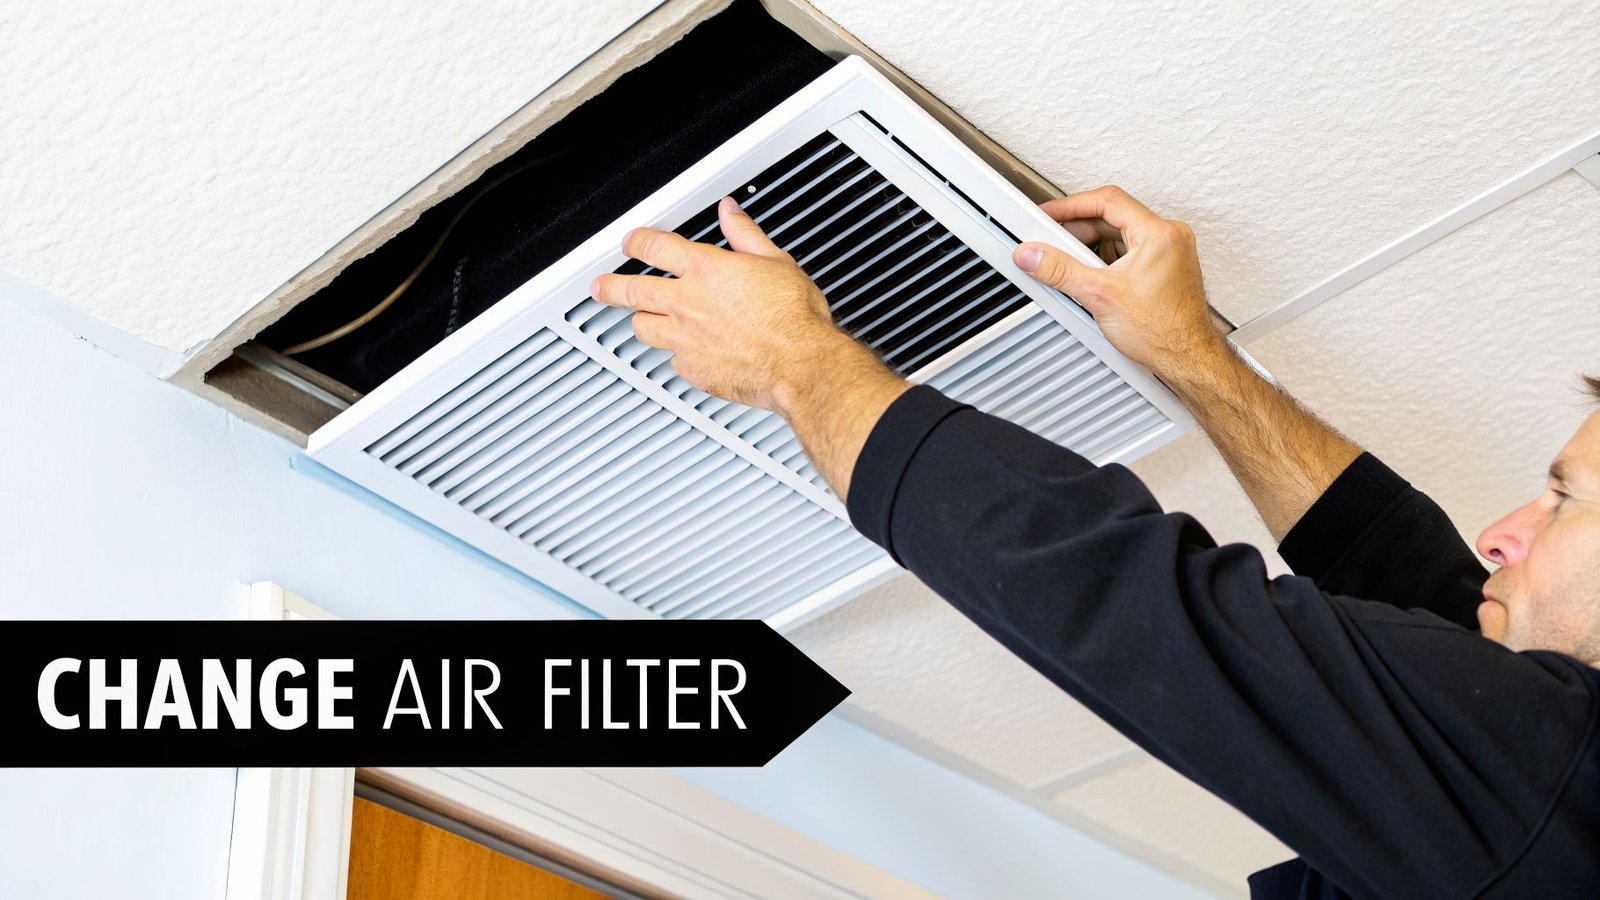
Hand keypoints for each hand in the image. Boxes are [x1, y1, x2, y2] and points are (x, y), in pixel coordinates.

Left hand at [592, 197, 856, 411]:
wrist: (800, 364)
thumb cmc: (793, 318)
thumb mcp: (775, 262)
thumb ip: (745, 235)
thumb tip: (731, 212)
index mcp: (705, 270)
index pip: (654, 247)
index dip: (636, 241)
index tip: (630, 243)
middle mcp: (687, 303)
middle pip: (631, 290)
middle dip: (610, 286)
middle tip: (600, 287)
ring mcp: (685, 338)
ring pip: (642, 328)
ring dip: (641, 321)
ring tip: (641, 320)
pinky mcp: (692, 369)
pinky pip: (673, 360)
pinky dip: (677, 354)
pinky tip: (687, 351)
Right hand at [1012, 186, 1225, 376]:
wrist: (1186, 358)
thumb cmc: (1163, 332)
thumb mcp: (1099, 296)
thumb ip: (1059, 271)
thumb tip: (1034, 255)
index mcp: (1159, 234)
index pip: (1108, 201)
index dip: (1071, 204)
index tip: (1049, 213)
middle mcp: (1169, 237)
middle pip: (1112, 217)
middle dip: (1078, 230)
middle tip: (1051, 241)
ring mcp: (1170, 252)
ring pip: (1119, 235)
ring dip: (1091, 247)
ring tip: (1070, 263)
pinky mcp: (1166, 267)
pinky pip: (1129, 251)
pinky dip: (1106, 259)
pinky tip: (1091, 277)